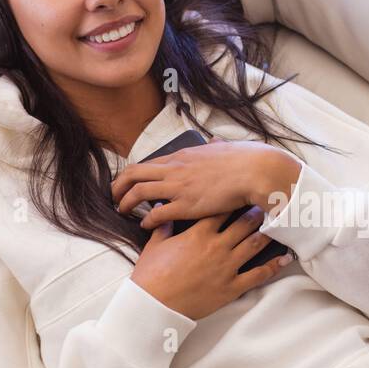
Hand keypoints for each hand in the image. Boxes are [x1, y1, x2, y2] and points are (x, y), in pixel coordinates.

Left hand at [111, 138, 297, 229]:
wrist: (254, 170)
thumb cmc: (243, 160)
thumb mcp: (221, 148)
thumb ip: (212, 148)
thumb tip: (214, 142)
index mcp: (181, 156)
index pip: (147, 163)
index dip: (133, 174)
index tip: (127, 183)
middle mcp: (174, 169)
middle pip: (133, 174)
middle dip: (118, 185)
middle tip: (114, 196)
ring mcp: (178, 187)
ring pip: (137, 192)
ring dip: (125, 202)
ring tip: (122, 211)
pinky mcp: (185, 205)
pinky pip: (156, 213)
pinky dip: (146, 220)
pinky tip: (145, 225)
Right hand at [130, 207, 293, 319]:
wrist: (155, 305)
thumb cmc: (151, 275)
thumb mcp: (155, 246)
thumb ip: (163, 226)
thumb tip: (162, 210)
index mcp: (198, 234)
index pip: (221, 210)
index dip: (233, 200)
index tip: (243, 192)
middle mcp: (216, 247)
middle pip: (243, 223)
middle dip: (256, 212)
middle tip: (267, 203)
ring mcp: (227, 267)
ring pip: (253, 244)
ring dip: (267, 232)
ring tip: (278, 223)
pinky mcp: (232, 287)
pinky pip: (258, 275)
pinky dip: (273, 266)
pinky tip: (285, 258)